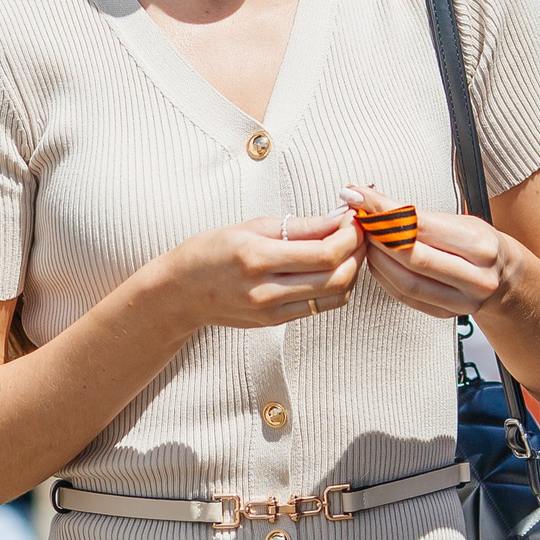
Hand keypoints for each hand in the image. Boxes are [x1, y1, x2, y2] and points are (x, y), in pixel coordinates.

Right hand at [152, 211, 361, 331]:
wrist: (181, 292)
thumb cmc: (211, 251)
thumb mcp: (252, 227)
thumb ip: (300, 226)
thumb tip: (339, 217)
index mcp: (257, 258)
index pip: (324, 253)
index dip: (349, 235)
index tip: (353, 218)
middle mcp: (266, 290)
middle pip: (337, 277)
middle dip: (357, 251)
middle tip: (358, 232)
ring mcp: (272, 311)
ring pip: (336, 295)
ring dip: (351, 271)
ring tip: (348, 249)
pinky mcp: (276, 322)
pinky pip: (321, 307)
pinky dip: (336, 287)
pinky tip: (331, 268)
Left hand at [344, 183, 521, 319]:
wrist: (506, 279)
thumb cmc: (479, 244)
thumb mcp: (461, 221)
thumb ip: (418, 215)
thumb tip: (368, 199)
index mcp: (480, 244)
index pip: (421, 225)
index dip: (384, 211)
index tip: (358, 196)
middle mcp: (475, 276)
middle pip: (412, 256)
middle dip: (377, 235)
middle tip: (358, 219)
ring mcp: (463, 301)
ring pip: (407, 281)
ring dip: (377, 258)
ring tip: (365, 239)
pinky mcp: (448, 315)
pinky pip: (407, 297)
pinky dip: (385, 278)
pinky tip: (376, 261)